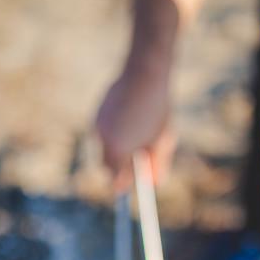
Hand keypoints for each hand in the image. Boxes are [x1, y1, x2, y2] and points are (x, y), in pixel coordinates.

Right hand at [95, 67, 176, 188]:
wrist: (144, 73)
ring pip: (103, 148)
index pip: (115, 180)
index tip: (130, 186)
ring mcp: (97, 125)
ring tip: (135, 137)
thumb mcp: (162, 141)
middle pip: (106, 165)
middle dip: (118, 168)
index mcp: (118, 150)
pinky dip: (112, 133)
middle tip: (134, 164)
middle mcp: (103, 140)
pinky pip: (102, 132)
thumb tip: (154, 183)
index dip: (123, 184)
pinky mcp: (96, 112)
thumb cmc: (157, 109)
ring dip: (116, 149)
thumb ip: (158, 164)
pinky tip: (127, 122)